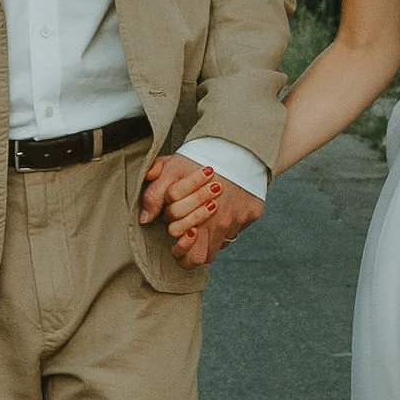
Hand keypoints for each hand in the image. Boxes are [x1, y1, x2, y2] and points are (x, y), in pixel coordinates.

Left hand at [139, 153, 264, 269]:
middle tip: (189, 229)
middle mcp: (222, 223)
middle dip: (193, 246)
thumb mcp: (171, 170)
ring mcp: (239, 219)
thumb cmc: (201, 157)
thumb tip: (145, 219)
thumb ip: (154, 195)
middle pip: (204, 257)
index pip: (187, 255)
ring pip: (220, 245)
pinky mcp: (254, 213)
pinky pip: (237, 229)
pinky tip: (222, 207)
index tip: (179, 233)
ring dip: (210, 237)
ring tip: (204, 221)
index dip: (179, 247)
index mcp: (199, 217)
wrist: (237, 143)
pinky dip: (228, 223)